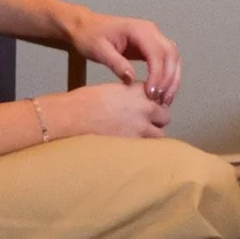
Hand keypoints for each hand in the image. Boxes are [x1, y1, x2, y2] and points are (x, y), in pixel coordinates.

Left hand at [54, 5, 182, 106]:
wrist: (86, 26)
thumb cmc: (90, 36)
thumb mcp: (99, 51)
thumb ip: (116, 64)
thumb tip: (131, 80)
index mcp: (139, 29)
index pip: (157, 52)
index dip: (158, 74)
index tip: (152, 93)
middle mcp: (151, 30)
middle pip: (171, 54)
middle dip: (169, 79)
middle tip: (161, 100)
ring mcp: (153, 37)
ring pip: (174, 57)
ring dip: (173, 79)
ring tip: (164, 99)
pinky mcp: (151, 46)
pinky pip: (167, 60)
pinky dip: (169, 76)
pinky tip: (162, 91)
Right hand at [56, 81, 172, 138]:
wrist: (74, 116)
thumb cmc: (86, 100)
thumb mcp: (113, 90)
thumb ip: (130, 96)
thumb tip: (135, 105)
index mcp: (138, 90)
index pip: (159, 96)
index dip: (153, 103)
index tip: (146, 108)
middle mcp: (145, 108)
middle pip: (165, 116)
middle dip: (157, 120)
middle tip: (145, 124)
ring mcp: (141, 128)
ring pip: (160, 135)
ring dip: (152, 135)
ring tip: (139, 138)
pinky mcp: (133, 144)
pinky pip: (147, 148)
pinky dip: (144, 149)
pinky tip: (134, 148)